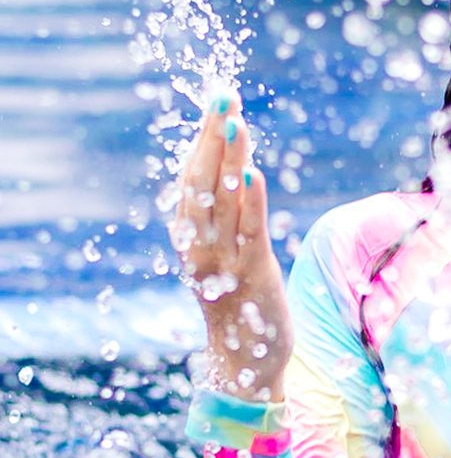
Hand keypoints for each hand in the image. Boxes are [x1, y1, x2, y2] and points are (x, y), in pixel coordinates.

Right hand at [170, 93, 292, 401]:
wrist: (244, 361)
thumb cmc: (237, 300)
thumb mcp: (225, 251)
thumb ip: (226, 212)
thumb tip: (235, 163)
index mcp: (189, 236)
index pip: (192, 177)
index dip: (202, 139)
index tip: (214, 101)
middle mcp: (198, 245)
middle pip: (201, 182)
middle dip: (211, 137)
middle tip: (221, 96)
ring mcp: (223, 260)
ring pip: (222, 202)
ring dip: (229, 160)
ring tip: (235, 122)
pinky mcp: (252, 275)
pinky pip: (249, 234)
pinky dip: (251, 203)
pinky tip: (255, 173)